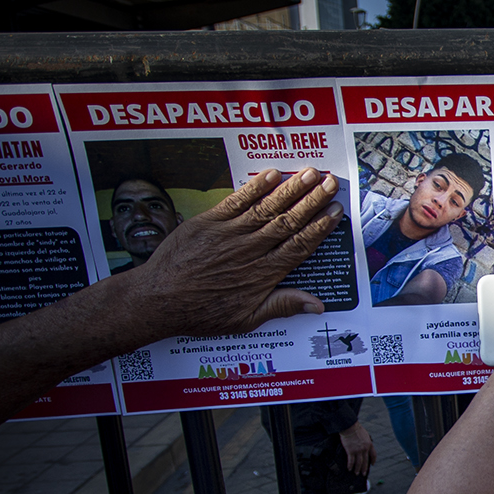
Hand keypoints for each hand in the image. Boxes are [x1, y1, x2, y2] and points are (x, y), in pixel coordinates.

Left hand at [123, 167, 343, 337]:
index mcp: (263, 274)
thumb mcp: (246, 320)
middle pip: (288, 221)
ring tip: (310, 172)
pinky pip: (237, 201)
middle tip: (330, 182)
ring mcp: (229, 233)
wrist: (159, 300)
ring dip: (291, 189)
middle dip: (312, 200)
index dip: (320, 226)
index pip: (299, 245)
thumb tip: (317, 305)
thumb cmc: (201, 313)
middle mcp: (250, 250)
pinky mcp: (209, 222)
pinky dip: (255, 187)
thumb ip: (282, 306)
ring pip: (267, 207)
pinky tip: (271, 174)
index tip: (335, 211)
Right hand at [339, 421, 375, 477]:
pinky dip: (350, 465)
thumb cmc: (357, 429)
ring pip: (359, 463)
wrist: (350, 427)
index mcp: (370, 444)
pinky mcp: (350, 451)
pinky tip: (349, 469)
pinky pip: (351, 461)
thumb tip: (366, 445)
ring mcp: (358, 451)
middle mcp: (365, 449)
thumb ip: (367, 441)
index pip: (373, 455)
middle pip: (366, 461)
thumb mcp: (365, 435)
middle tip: (363, 474)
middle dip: (364, 468)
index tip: (372, 465)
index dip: (373, 460)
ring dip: (357, 469)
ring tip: (356, 473)